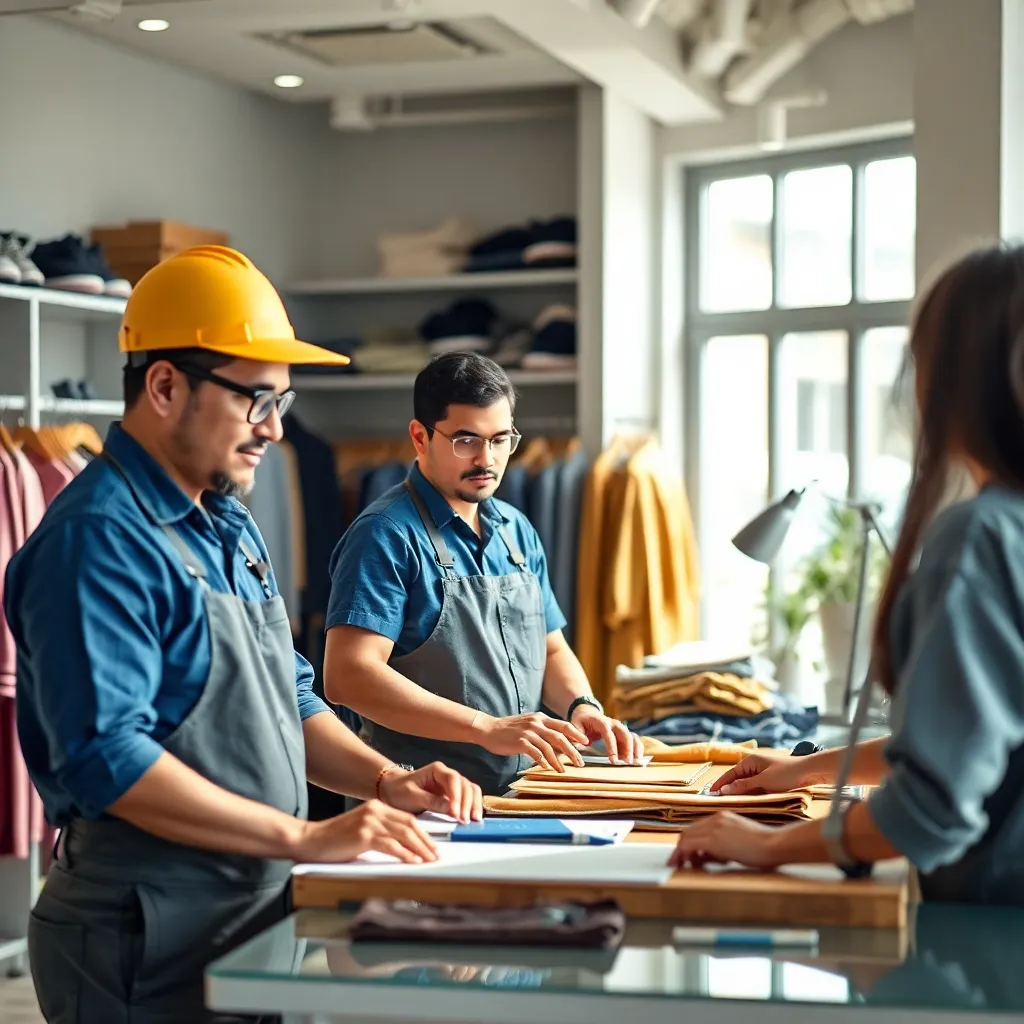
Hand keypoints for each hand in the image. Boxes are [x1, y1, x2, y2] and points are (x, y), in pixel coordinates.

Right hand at [293, 799, 437, 863]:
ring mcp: (369, 821)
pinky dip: (405, 854)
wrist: (310, 840)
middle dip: (425, 841)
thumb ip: (380, 832)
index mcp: (376, 807)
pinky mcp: (363, 835)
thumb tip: (403, 847)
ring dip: (419, 848)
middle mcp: (375, 810)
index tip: (432, 846)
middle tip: (436, 855)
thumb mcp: (361, 830)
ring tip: (429, 860)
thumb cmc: (334, 840)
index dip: (422, 833)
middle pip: (409, 825)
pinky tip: (413, 861)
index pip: (407, 819)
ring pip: (403, 834)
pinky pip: (390, 845)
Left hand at [378, 762, 482, 822]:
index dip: (456, 796)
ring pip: (470, 790)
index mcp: (437, 770)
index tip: (455, 813)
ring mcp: (452, 785)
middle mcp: (447, 774)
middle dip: (467, 803)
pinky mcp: (453, 795)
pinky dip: (473, 806)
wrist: (393, 789)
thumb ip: (431, 801)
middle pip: (465, 784)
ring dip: (474, 804)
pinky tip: (474, 817)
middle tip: (465, 820)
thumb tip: (450, 809)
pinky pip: (468, 797)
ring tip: (474, 820)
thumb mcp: (412, 796)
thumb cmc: (399, 790)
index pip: (453, 779)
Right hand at [477, 712, 587, 771]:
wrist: (488, 729)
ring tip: (563, 770)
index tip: (586, 743)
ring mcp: (529, 732)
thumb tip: (558, 743)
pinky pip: (536, 753)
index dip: (577, 734)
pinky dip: (543, 761)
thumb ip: (542, 730)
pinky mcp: (520, 742)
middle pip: (561, 737)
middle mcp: (537, 723)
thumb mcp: (529, 724)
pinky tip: (546, 768)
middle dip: (573, 751)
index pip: (564, 725)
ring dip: (558, 761)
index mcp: (541, 718)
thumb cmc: (509, 729)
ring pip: (550, 747)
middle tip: (580, 762)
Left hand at [570, 706, 644, 764]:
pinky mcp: (623, 733)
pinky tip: (638, 760)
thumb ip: (576, 735)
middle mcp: (614, 724)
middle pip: (625, 734)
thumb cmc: (581, 721)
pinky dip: (637, 749)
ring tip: (637, 763)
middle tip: (628, 763)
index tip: (614, 760)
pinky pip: (634, 740)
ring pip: (632, 736)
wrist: (587, 712)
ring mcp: (620, 728)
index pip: (609, 734)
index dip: (612, 747)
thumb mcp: (575, 725)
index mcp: (602, 722)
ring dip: (636, 749)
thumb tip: (581, 745)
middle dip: (628, 749)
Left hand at [668, 812, 783, 869]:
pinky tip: (686, 865)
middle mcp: (715, 819)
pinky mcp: (713, 838)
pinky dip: (683, 855)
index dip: (689, 843)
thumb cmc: (763, 847)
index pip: (697, 829)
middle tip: (677, 863)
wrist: (774, 844)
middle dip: (680, 848)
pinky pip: (689, 845)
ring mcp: (713, 827)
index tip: (685, 856)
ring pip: (686, 837)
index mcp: (722, 818)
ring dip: (681, 853)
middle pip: (688, 831)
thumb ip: (722, 846)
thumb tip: (706, 856)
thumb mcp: (738, 842)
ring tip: (680, 866)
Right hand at [710, 752, 822, 795]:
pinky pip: (755, 789)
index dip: (720, 784)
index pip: (730, 774)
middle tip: (718, 802)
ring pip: (746, 786)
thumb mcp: (763, 781)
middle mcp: (754, 767)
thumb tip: (725, 790)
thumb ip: (743, 786)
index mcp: (750, 762)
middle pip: (737, 780)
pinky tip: (746, 803)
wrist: (811, 772)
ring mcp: (762, 774)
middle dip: (728, 790)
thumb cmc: (787, 773)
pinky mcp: (770, 782)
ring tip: (729, 805)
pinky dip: (750, 795)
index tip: (710, 794)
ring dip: (739, 794)